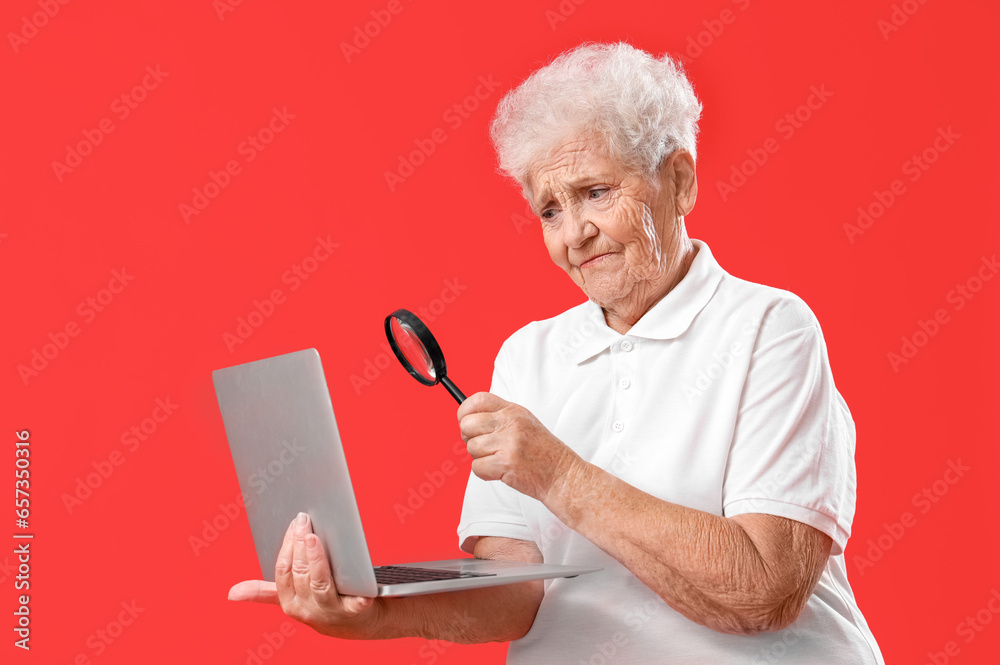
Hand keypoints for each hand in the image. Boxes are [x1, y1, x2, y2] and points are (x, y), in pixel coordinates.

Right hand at [228, 512, 381, 638]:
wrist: (353, 625)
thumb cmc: (320, 602)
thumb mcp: (290, 599)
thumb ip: (264, 592)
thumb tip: (231, 594)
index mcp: (289, 602)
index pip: (283, 570)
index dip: (287, 545)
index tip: (294, 522)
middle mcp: (307, 608)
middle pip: (300, 573)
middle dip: (300, 545)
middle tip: (304, 520)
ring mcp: (330, 610)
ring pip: (320, 582)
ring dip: (316, 560)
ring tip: (315, 538)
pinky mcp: (356, 611)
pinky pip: (355, 601)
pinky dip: (357, 594)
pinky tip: (356, 577)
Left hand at [457, 392, 582, 502]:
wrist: (561, 474)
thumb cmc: (542, 452)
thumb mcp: (524, 423)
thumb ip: (499, 418)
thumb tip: (468, 420)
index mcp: (513, 411)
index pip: (478, 400)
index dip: (465, 411)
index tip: (465, 421)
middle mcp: (511, 423)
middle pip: (468, 424)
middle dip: (468, 438)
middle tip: (482, 446)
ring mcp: (508, 442)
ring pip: (471, 447)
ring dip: (480, 457)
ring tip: (497, 459)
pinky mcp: (506, 463)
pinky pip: (477, 467)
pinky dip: (485, 472)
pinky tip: (500, 470)